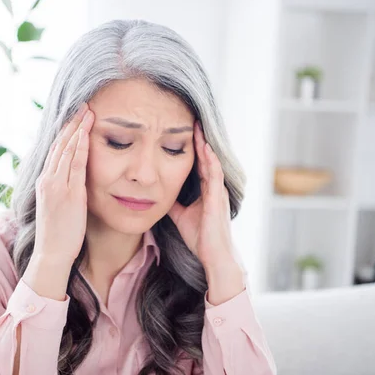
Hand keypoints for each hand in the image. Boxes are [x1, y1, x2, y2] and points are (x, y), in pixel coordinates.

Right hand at [31, 102, 94, 266]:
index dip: (67, 132)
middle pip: (60, 145)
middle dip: (72, 124)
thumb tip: (76, 178)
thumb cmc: (58, 234)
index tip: (76, 117)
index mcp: (45, 181)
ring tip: (87, 111)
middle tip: (83, 105)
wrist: (51, 253)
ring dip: (77, 129)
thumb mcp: (58, 205)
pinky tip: (86, 133)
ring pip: (66, 150)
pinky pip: (74, 165)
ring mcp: (56, 185)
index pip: (56, 150)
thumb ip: (66, 189)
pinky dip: (79, 146)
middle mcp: (47, 179)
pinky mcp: (67, 193)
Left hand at [167, 120, 238, 270]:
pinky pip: (215, 175)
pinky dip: (211, 161)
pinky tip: (205, 149)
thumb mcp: (181, 216)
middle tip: (192, 119)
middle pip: (206, 158)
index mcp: (206, 190)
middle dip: (199, 139)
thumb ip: (173, 204)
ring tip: (198, 127)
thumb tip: (156, 195)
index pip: (198, 163)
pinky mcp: (217, 199)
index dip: (192, 147)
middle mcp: (213, 187)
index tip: (184, 130)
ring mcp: (217, 192)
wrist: (214, 255)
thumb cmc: (201, 237)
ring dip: (204, 145)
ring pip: (211, 162)